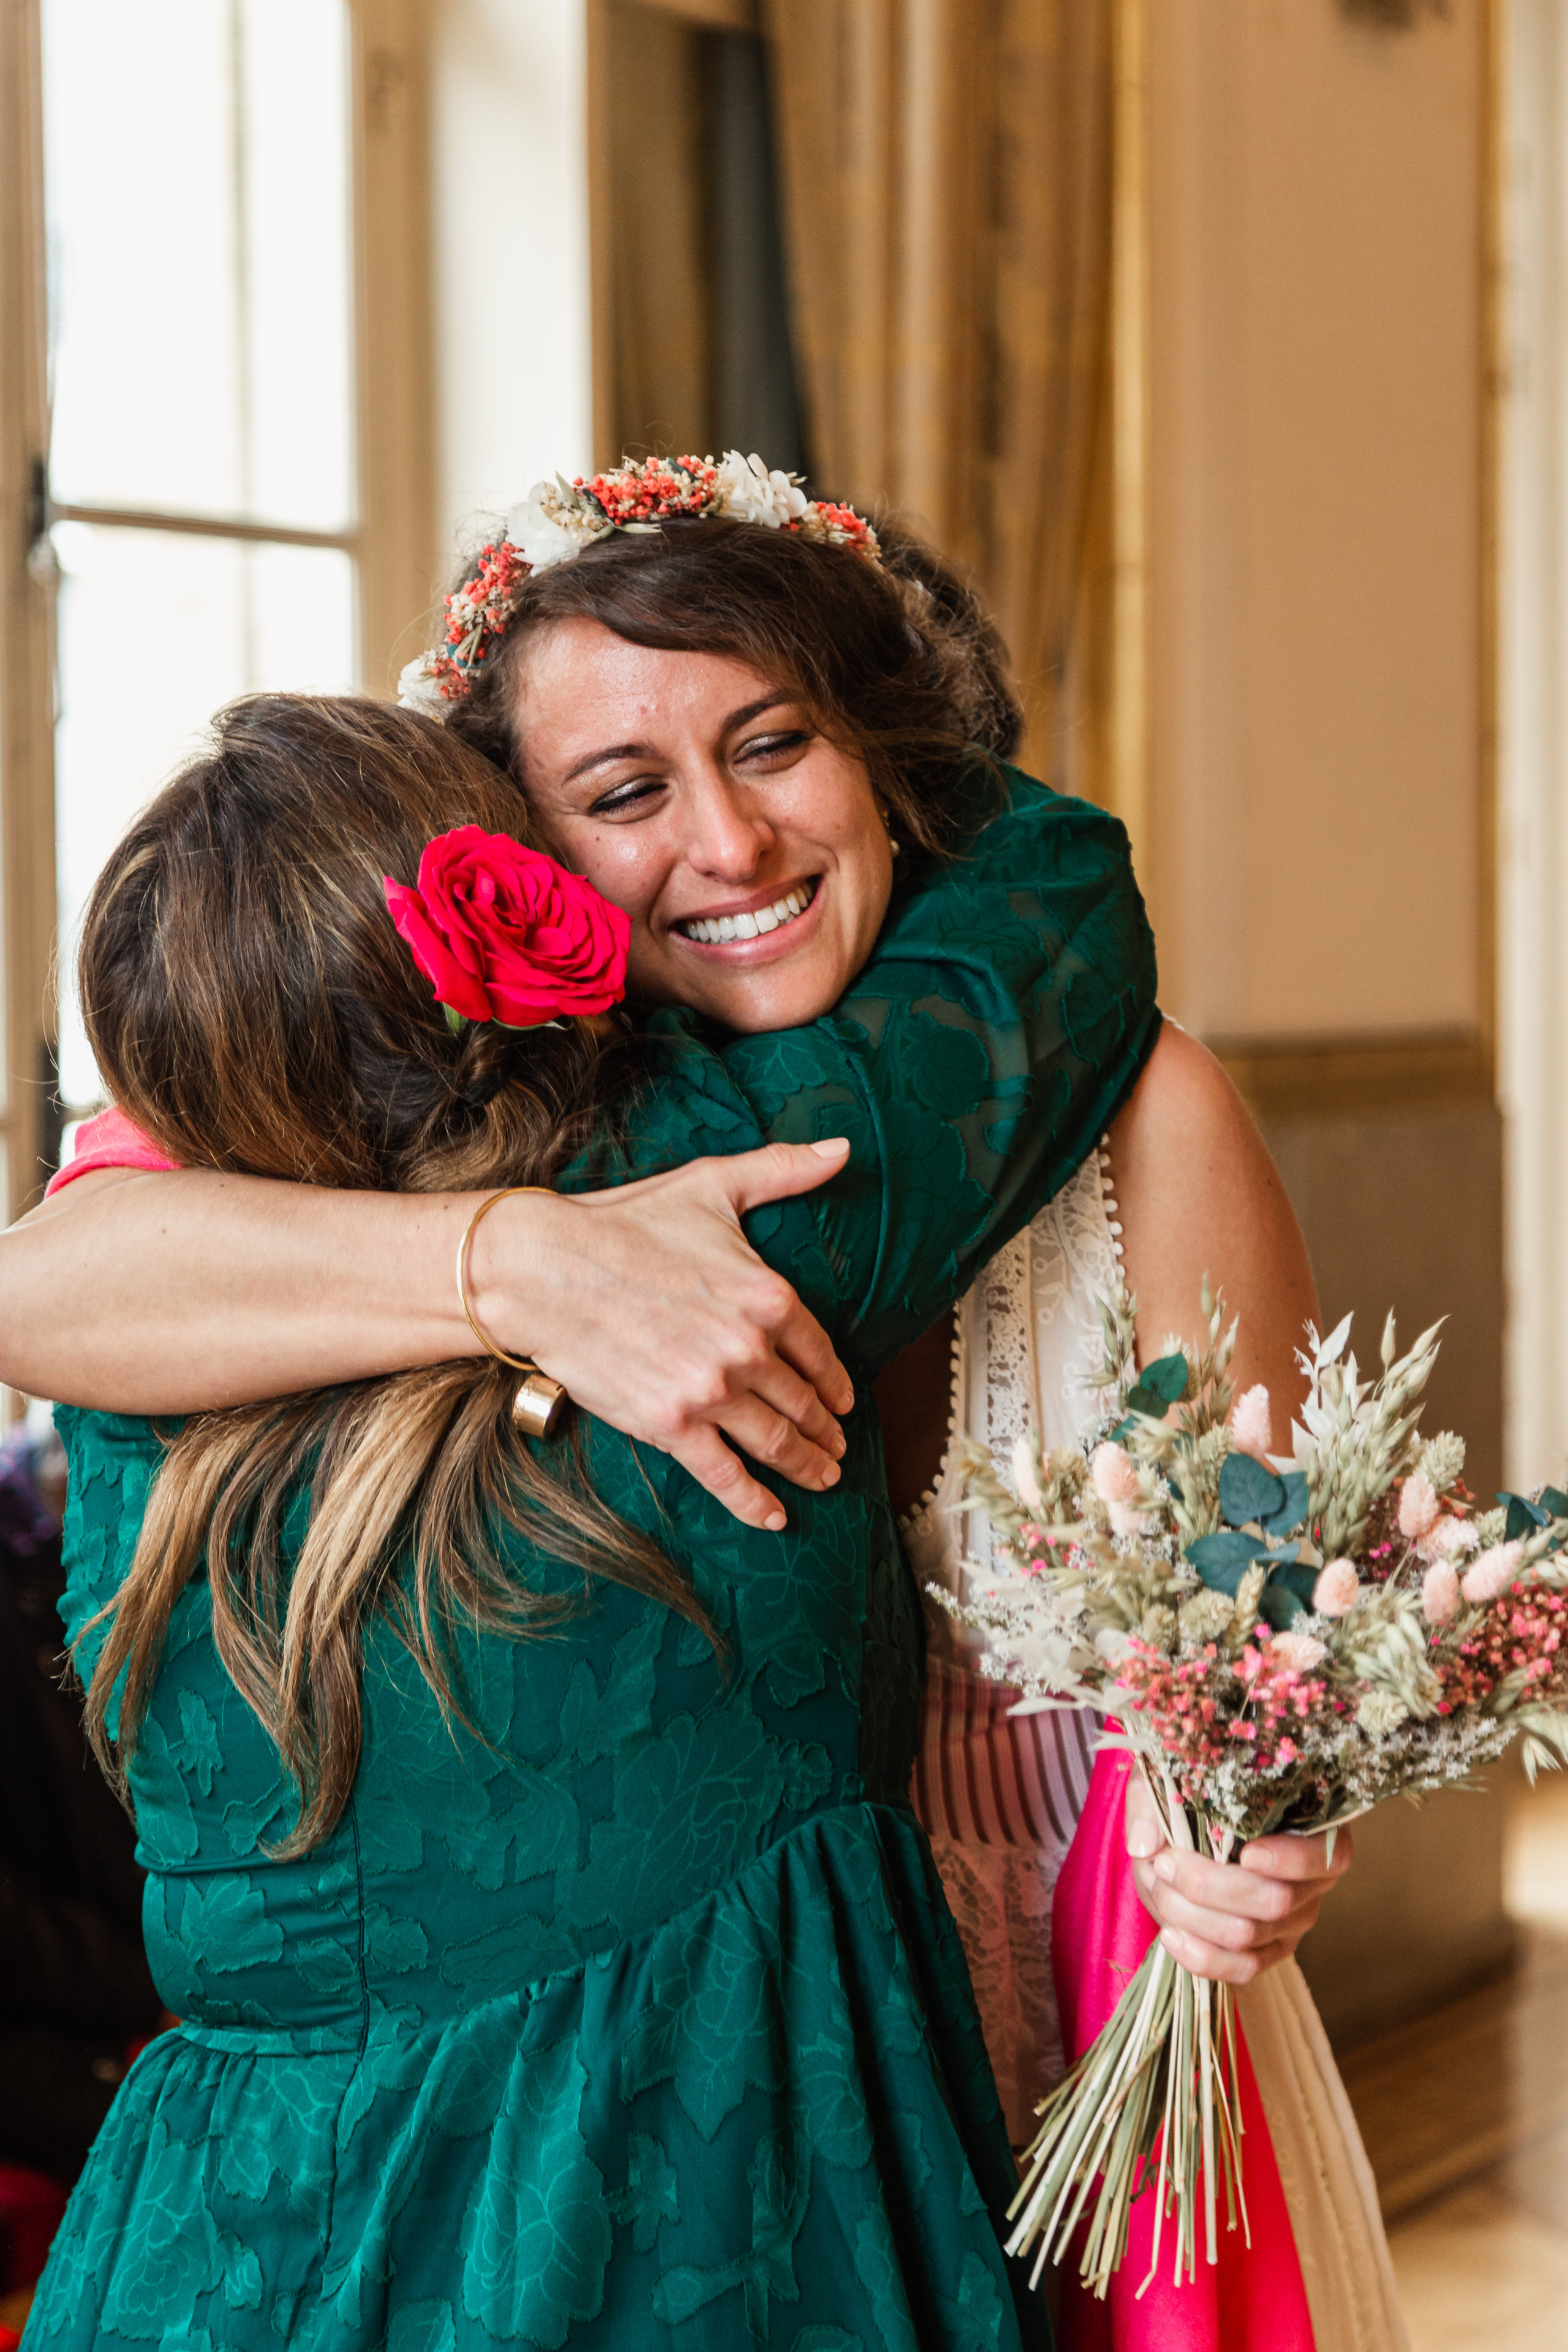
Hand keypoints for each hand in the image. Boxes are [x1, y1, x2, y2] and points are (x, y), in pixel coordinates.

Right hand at [470, 1139, 856, 1532]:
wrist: (546, 1269)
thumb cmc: (626, 1223)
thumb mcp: (712, 1186)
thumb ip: (782, 1171)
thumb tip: (842, 1149)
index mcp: (768, 1296)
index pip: (821, 1352)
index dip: (838, 1384)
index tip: (845, 1404)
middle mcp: (749, 1350)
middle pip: (804, 1404)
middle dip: (827, 1432)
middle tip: (838, 1449)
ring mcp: (711, 1392)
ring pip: (776, 1442)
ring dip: (806, 1466)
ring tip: (821, 1478)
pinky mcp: (671, 1425)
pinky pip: (726, 1474)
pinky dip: (755, 1501)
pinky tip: (775, 1517)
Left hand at [1125, 1769, 1351, 1985]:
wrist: (1184, 1841)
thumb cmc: (1189, 1801)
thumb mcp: (1170, 1782)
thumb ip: (1152, 1803)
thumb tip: (1145, 1844)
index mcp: (1312, 1832)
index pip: (1325, 1856)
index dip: (1290, 1860)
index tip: (1247, 1854)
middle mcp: (1312, 1883)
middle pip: (1273, 1901)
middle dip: (1208, 1886)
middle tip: (1163, 1862)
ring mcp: (1292, 1922)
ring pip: (1248, 1935)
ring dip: (1192, 1915)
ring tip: (1156, 1885)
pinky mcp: (1269, 1952)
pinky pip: (1243, 1969)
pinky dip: (1201, 1957)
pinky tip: (1170, 1934)